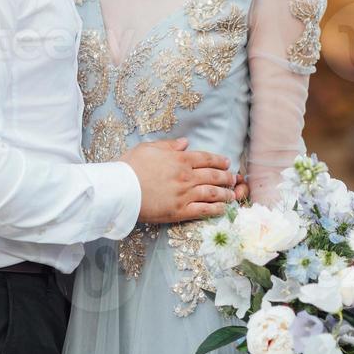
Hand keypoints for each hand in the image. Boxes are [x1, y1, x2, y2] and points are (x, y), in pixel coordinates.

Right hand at [122, 138, 240, 223]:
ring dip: (225, 194)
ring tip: (231, 195)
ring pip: (213, 193)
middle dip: (226, 177)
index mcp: (179, 159)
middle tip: (233, 179)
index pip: (206, 158)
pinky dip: (216, 210)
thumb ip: (169, 145)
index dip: (219, 161)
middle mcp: (186, 176)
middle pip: (213, 176)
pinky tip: (222, 209)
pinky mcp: (180, 211)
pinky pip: (203, 210)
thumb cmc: (130, 167)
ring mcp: (184, 194)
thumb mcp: (149, 148)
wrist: (120, 189)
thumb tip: (185, 142)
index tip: (227, 163)